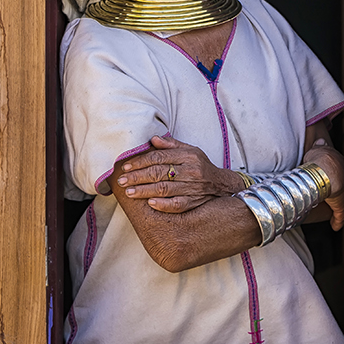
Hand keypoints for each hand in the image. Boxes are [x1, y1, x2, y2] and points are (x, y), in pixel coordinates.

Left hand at [116, 134, 240, 212]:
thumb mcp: (191, 150)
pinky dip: (164, 205)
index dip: (140, 162)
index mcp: (188, 155)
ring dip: (145, 191)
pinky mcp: (194, 202)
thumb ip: (171, 145)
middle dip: (138, 177)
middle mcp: (191, 171)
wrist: (222, 185)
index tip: (126, 167)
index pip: (159, 157)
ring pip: (165, 189)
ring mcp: (193, 187)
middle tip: (122, 181)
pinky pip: (177, 204)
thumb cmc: (201, 166)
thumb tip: (153, 139)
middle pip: (159, 173)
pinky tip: (150, 204)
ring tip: (129, 192)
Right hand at [303, 139, 343, 229]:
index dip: (335, 174)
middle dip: (341, 190)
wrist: (323, 173)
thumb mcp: (317, 150)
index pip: (340, 170)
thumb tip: (320, 141)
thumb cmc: (318, 160)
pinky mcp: (341, 207)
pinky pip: (340, 216)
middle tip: (334, 194)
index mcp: (340, 165)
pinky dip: (338, 221)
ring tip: (335, 211)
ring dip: (342, 205)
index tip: (331, 177)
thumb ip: (320, 146)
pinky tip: (335, 226)